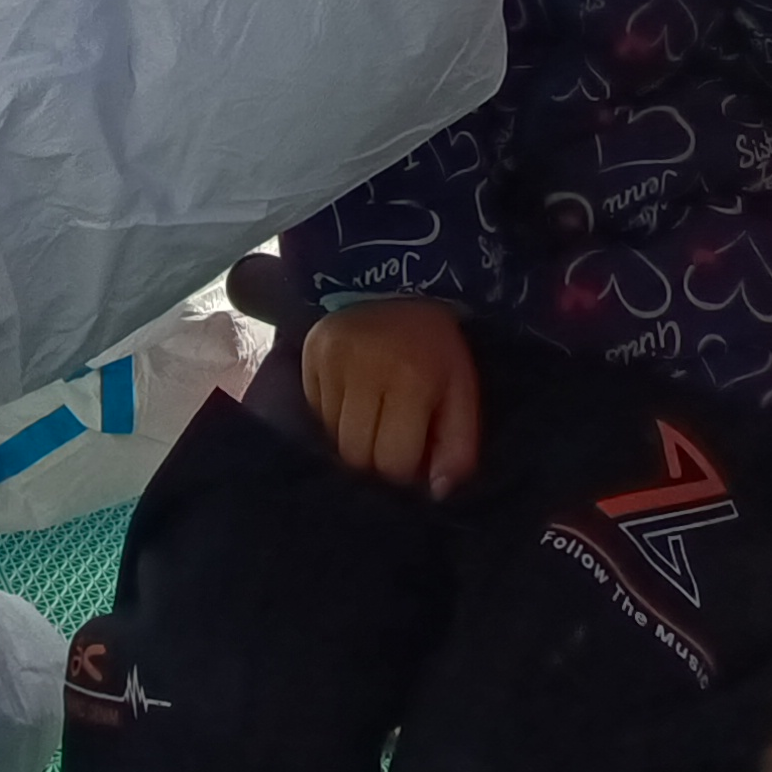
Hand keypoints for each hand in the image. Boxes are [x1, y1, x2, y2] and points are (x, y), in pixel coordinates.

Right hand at [303, 301, 481, 497]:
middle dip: (376, 458)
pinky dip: (334, 415)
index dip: (404, 467)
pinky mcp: (309, 355)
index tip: (413, 450)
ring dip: (355, 436)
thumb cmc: (434, 344)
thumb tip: (437, 493)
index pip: (392, 461)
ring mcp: (330, 363)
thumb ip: (458, 446)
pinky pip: (316, 411)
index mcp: (411, 381)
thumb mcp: (462, 390)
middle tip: (392, 436)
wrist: (395, 278)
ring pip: (333, 436)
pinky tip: (353, 394)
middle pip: (357, 455)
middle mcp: (363, 372)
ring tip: (374, 413)